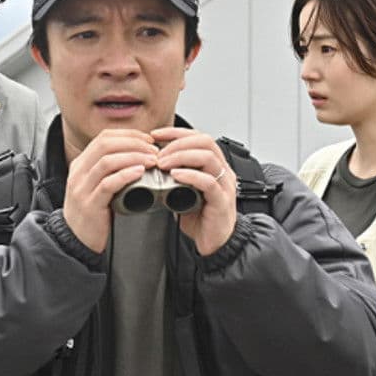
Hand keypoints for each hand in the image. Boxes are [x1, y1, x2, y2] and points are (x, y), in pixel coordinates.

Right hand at [62, 129, 158, 253]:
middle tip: (154, 150)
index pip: (104, 137)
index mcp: (81, 165)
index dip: (129, 135)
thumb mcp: (97, 186)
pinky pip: (108, 184)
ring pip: (107, 161)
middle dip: (134, 143)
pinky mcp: (90, 204)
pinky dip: (126, 175)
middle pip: (105, 144)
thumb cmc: (92, 214)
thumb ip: (111, 171)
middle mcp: (79, 173)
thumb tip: (140, 156)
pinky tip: (139, 173)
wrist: (75, 241)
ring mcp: (82, 188)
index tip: (148, 140)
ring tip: (152, 161)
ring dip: (134, 157)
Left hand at [150, 127, 236, 255]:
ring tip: (163, 164)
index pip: (198, 137)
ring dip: (181, 156)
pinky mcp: (222, 201)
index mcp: (214, 166)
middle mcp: (223, 171)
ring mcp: (224, 185)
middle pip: (205, 141)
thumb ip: (174, 176)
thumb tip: (151, 165)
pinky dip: (190, 175)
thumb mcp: (183, 190)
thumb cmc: (200, 218)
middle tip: (158, 154)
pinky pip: (209, 182)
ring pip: (208, 157)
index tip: (155, 135)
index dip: (176, 132)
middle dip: (177, 143)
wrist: (215, 243)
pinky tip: (175, 176)